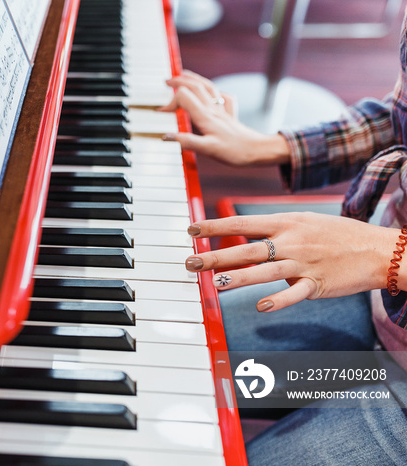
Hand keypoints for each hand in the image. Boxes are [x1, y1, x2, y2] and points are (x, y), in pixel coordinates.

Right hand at [159, 70, 289, 165]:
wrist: (257, 151)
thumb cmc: (234, 151)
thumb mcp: (207, 150)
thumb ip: (186, 141)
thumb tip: (166, 136)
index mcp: (205, 116)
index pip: (183, 97)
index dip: (169, 102)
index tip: (161, 112)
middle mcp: (213, 110)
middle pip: (194, 86)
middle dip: (178, 81)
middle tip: (166, 81)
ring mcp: (222, 110)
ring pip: (207, 86)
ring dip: (193, 79)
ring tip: (183, 75)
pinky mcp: (230, 114)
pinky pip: (222, 97)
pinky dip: (214, 91)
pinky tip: (212, 93)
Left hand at [184, 212, 395, 311]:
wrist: (377, 249)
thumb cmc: (335, 234)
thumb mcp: (303, 220)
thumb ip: (273, 227)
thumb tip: (242, 230)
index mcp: (285, 223)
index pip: (242, 223)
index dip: (214, 226)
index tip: (190, 229)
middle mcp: (291, 242)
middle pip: (246, 250)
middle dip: (215, 256)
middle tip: (190, 263)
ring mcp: (304, 263)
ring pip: (265, 272)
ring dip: (238, 278)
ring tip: (214, 283)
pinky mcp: (317, 284)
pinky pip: (295, 294)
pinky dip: (279, 300)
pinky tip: (261, 306)